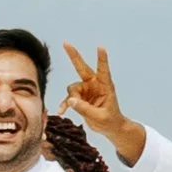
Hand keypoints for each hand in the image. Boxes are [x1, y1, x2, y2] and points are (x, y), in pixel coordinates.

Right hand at [60, 45, 145, 167]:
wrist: (109, 128)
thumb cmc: (110, 121)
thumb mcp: (99, 117)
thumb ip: (85, 109)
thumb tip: (71, 100)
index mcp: (106, 86)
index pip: (103, 70)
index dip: (102, 59)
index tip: (101, 47)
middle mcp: (95, 85)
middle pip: (82, 68)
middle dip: (74, 56)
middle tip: (66, 43)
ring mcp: (86, 90)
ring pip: (72, 89)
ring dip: (71, 99)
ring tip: (70, 109)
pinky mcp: (80, 97)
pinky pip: (69, 98)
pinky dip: (65, 104)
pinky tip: (61, 111)